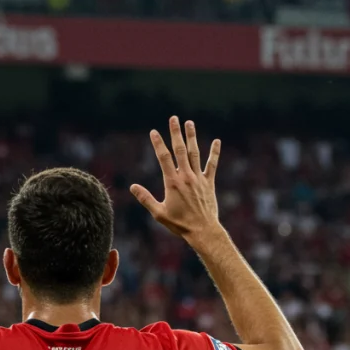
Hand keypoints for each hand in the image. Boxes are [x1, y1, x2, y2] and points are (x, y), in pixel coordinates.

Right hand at [131, 116, 221, 240]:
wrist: (202, 230)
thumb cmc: (179, 224)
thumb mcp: (158, 213)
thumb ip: (145, 199)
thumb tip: (132, 187)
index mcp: (172, 182)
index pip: (164, 158)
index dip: (158, 144)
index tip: (154, 131)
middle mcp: (186, 177)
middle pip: (180, 150)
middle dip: (176, 133)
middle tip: (173, 118)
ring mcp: (198, 178)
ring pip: (195, 153)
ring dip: (191, 137)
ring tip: (189, 123)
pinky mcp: (208, 183)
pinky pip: (212, 165)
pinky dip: (214, 153)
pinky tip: (216, 141)